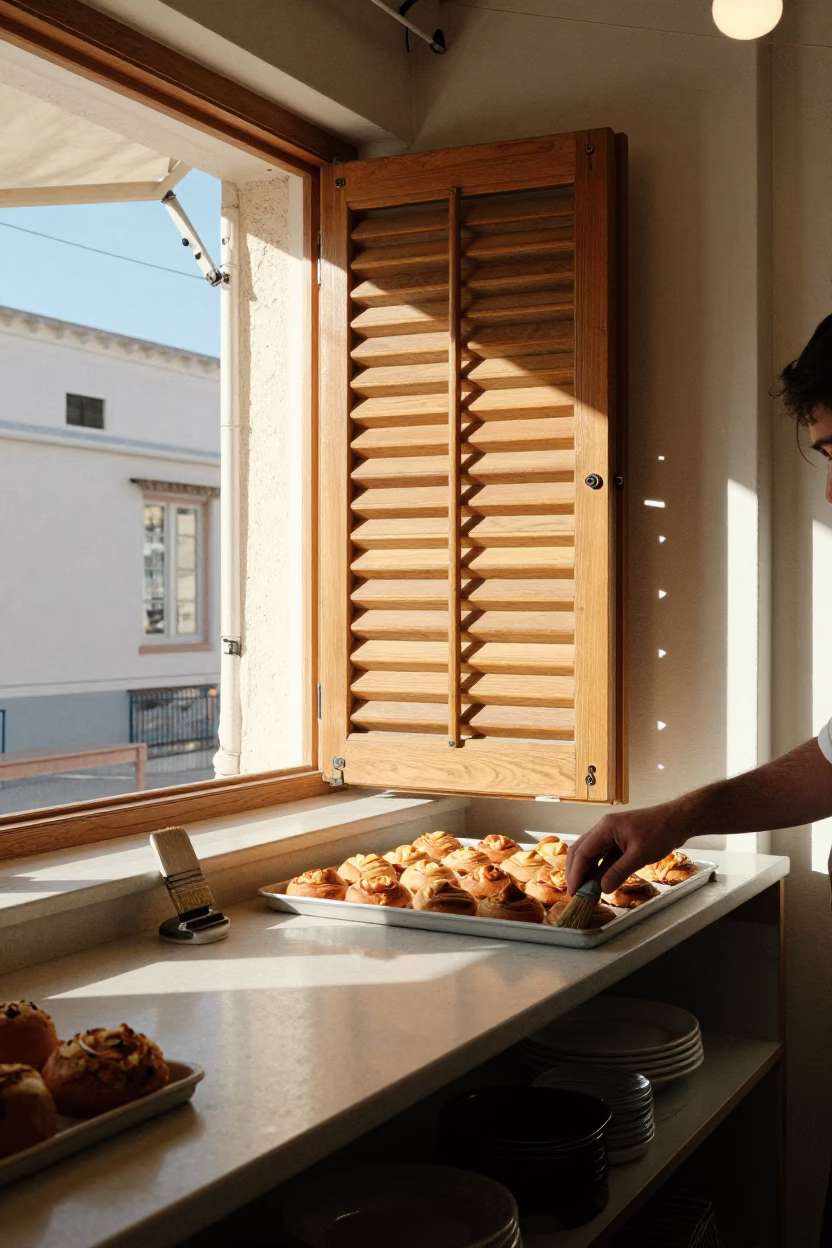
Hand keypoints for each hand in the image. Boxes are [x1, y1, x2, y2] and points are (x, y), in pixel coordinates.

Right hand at [566, 802, 685, 894]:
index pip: (582, 852)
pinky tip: (599, 881)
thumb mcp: (639, 855)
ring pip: (591, 853)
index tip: (574, 892)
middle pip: (581, 851)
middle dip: (576, 871)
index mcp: (605, 828)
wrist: (677, 820)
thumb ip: (619, 872)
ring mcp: (611, 834)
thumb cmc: (660, 832)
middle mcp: (604, 829)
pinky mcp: (619, 840)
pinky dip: (599, 868)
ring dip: (587, 870)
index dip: (576, 873)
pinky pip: (604, 855)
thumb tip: (602, 889)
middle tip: (576, 892)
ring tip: (585, 890)